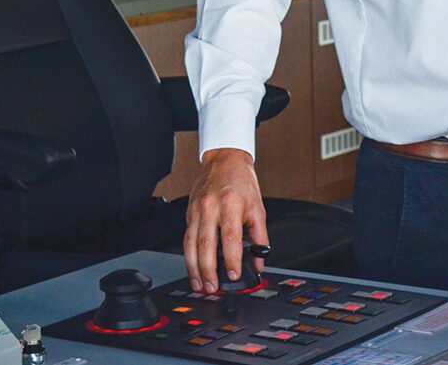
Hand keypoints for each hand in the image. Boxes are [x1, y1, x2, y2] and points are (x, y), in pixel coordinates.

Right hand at [184, 148, 268, 292]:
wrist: (225, 160)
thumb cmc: (242, 183)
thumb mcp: (257, 207)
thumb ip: (260, 237)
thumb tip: (260, 261)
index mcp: (232, 204)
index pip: (230, 237)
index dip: (231, 259)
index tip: (233, 275)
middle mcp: (212, 207)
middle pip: (206, 244)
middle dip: (208, 270)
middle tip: (212, 287)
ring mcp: (197, 210)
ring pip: (191, 244)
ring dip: (194, 268)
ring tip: (199, 285)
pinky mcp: (189, 213)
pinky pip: (187, 238)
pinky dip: (189, 256)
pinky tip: (192, 268)